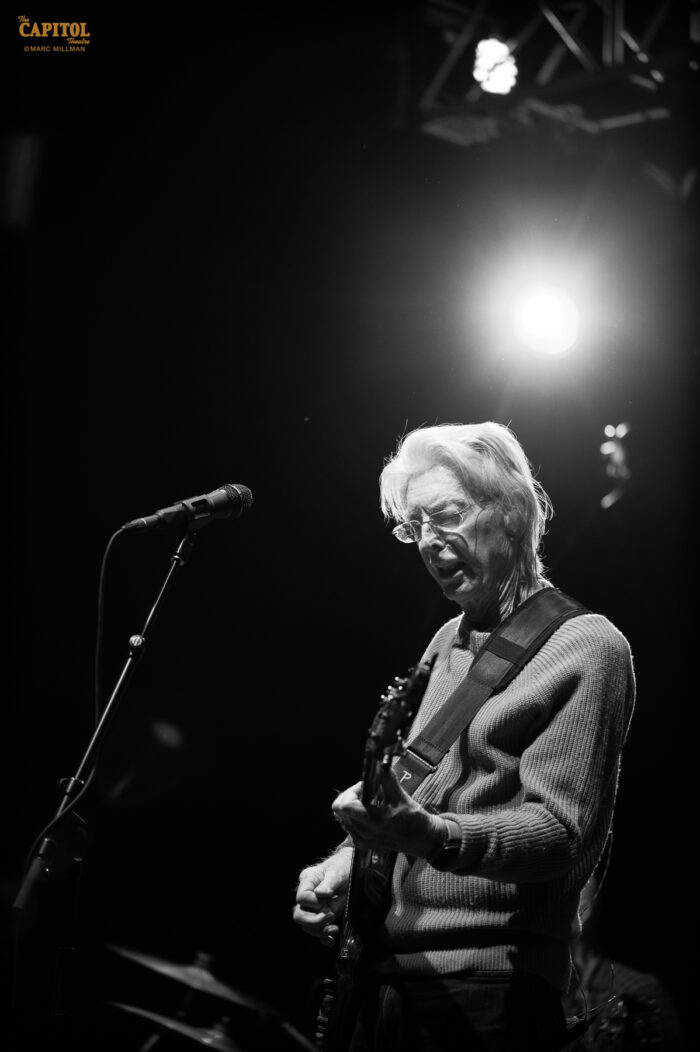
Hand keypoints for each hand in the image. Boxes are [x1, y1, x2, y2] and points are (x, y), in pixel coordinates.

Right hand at [293, 848, 351, 946]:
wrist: (350, 869)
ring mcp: (312, 906)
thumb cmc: (342, 866)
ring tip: (334, 929)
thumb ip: (329, 882)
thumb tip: (320, 894)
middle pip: (299, 915)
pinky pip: (316, 930)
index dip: (314, 903)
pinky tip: (331, 939)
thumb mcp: (337, 871)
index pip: (302, 898)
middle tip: (330, 916)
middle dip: (314, 921)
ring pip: (306, 926)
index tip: (329, 899)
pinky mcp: (320, 914)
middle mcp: (307, 894)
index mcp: (308, 880)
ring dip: (320, 931)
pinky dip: (323, 937)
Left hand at [331, 767, 446, 857]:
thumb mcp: (402, 797)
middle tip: (366, 791)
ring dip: (352, 805)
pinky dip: (354, 815)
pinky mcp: (362, 843)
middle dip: (351, 796)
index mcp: (374, 821)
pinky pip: (348, 825)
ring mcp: (362, 839)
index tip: (364, 786)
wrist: (422, 840)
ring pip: (342, 817)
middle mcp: (365, 832)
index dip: (351, 791)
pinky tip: (370, 811)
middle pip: (339, 810)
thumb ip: (387, 779)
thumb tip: (380, 764)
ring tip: (370, 802)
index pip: (344, 806)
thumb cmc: (415, 820)